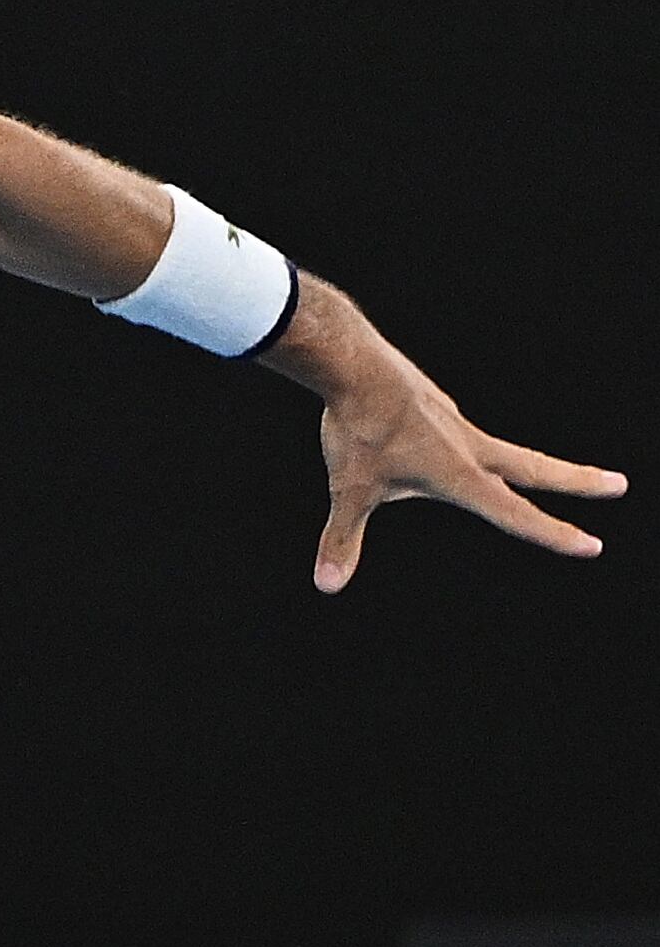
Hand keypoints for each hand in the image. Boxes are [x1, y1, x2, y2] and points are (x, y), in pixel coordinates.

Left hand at [309, 343, 627, 592]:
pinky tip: (425, 436)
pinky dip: (457, 440)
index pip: (515, 514)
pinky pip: (450, 427)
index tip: (592, 545)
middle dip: (578, 480)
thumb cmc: (356, 429)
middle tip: (619, 483)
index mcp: (459, 474)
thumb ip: (342, 538)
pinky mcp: (432, 401)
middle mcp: (467, 445)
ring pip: (496, 447)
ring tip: (500, 470)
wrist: (353, 362)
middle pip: (536, 467)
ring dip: (519, 463)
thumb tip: (326, 584)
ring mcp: (452, 420)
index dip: (553, 534)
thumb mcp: (348, 490)